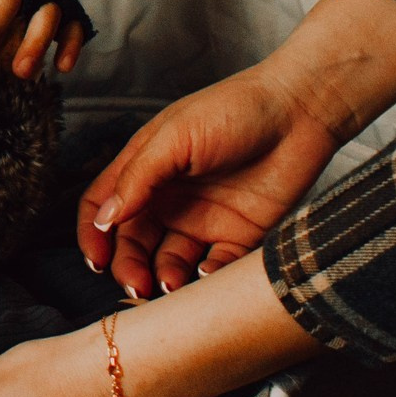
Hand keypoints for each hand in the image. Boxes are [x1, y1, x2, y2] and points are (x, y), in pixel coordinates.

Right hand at [79, 68, 344, 297]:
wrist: (301, 111)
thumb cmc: (233, 110)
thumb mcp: (174, 138)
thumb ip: (138, 178)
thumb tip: (104, 219)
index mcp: (147, 170)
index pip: (104, 207)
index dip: (94, 234)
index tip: (97, 261)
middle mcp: (170, 198)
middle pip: (134, 243)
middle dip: (129, 268)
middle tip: (137, 286)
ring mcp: (204, 218)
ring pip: (171, 262)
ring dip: (165, 278)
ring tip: (171, 285)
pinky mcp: (241, 234)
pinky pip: (216, 267)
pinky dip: (207, 278)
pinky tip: (208, 272)